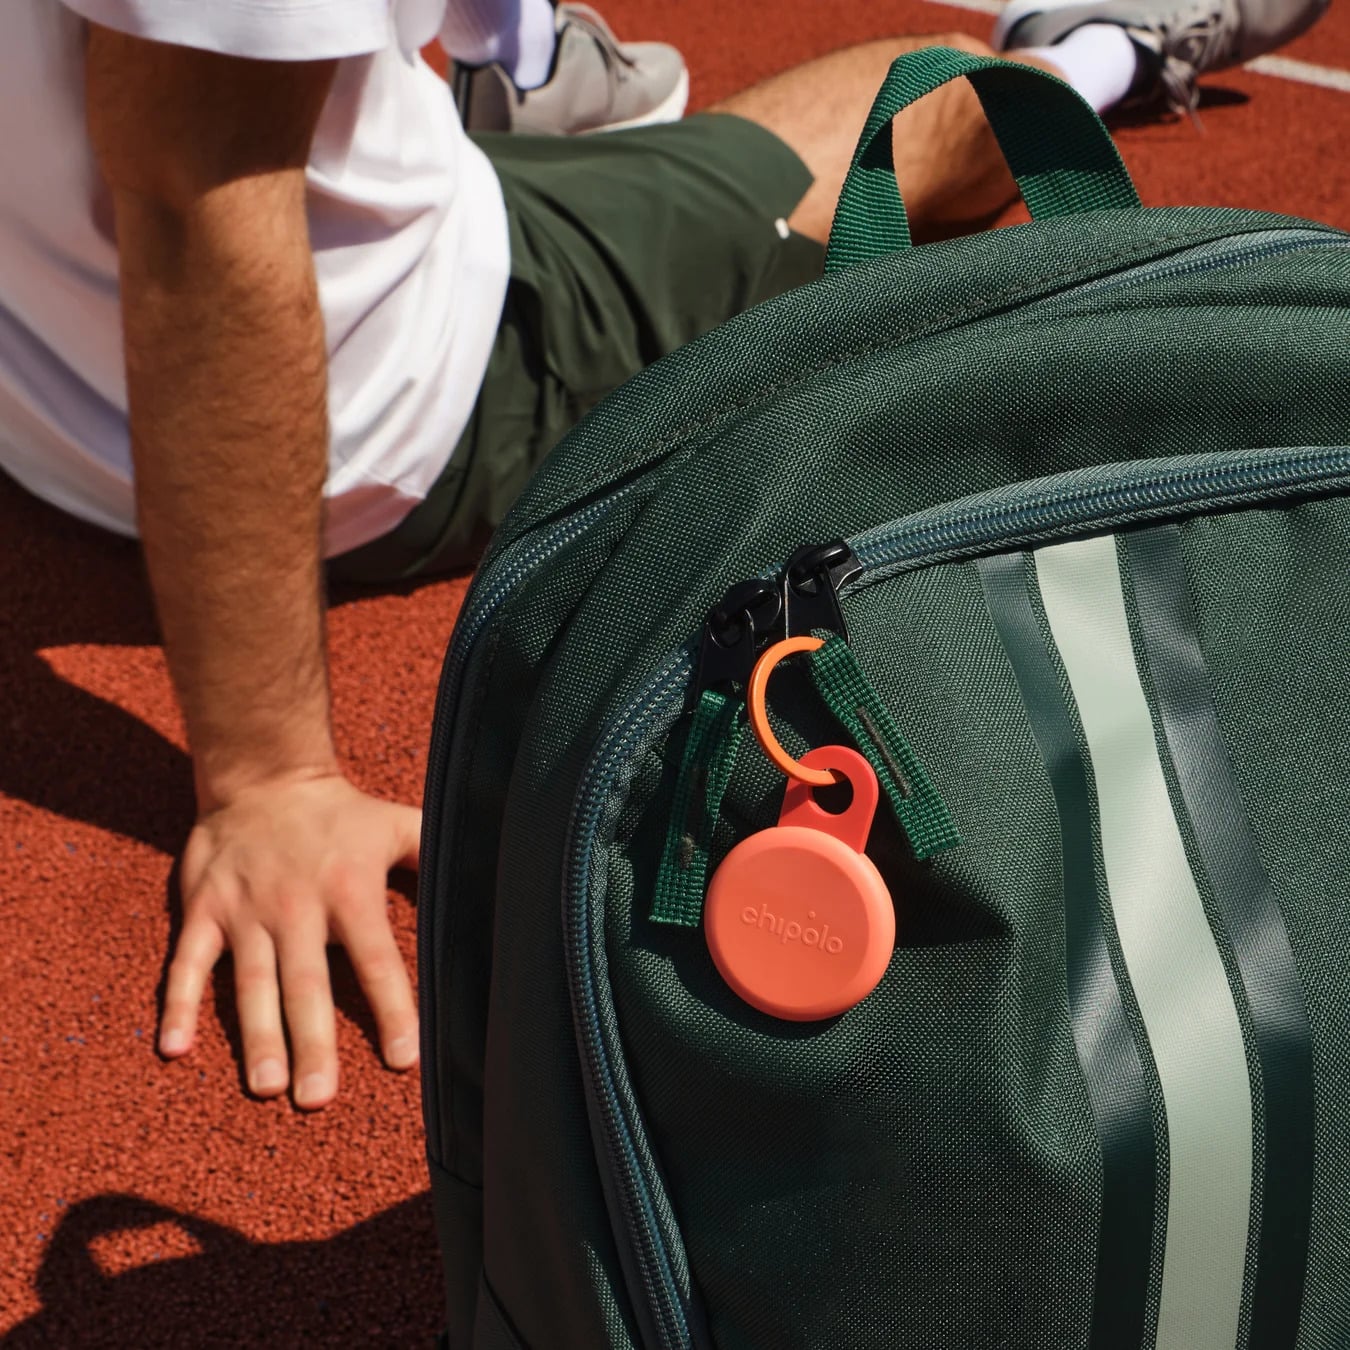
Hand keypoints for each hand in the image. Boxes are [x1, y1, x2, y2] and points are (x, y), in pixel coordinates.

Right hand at [157, 770, 421, 1108]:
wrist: (264, 774)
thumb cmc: (342, 813)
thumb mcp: (397, 825)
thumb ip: (435, 857)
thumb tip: (496, 878)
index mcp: (350, 890)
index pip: (377, 958)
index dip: (391, 1008)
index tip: (403, 1059)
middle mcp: (298, 905)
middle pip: (308, 983)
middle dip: (314, 1042)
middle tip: (318, 1098)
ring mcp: (246, 910)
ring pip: (252, 982)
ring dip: (256, 1037)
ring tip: (265, 1087)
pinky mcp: (204, 908)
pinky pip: (187, 963)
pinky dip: (178, 1004)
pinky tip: (173, 1049)